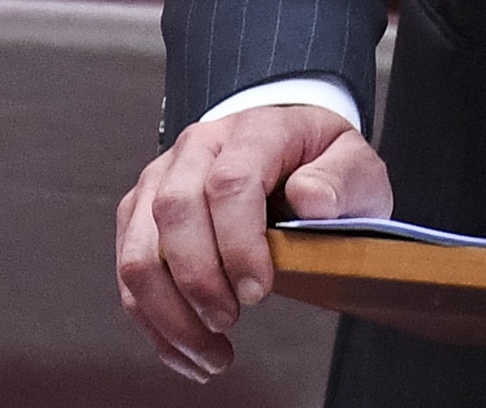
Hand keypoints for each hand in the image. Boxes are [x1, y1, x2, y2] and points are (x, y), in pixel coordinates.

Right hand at [115, 103, 390, 382]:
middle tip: (229, 322)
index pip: (232, 181)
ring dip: (169, 313)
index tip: (259, 291)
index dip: (239, 243)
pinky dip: (155, 323)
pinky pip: (130, 276)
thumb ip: (341, 179)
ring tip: (210, 354)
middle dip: (198, 280)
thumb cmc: (321, 165)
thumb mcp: (355, 165)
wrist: (291, 152)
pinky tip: (189, 352)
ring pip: (140, 252)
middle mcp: (197, 148)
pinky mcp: (139, 215)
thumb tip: (311, 199)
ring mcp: (160, 180)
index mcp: (253, 131)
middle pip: (174, 213)